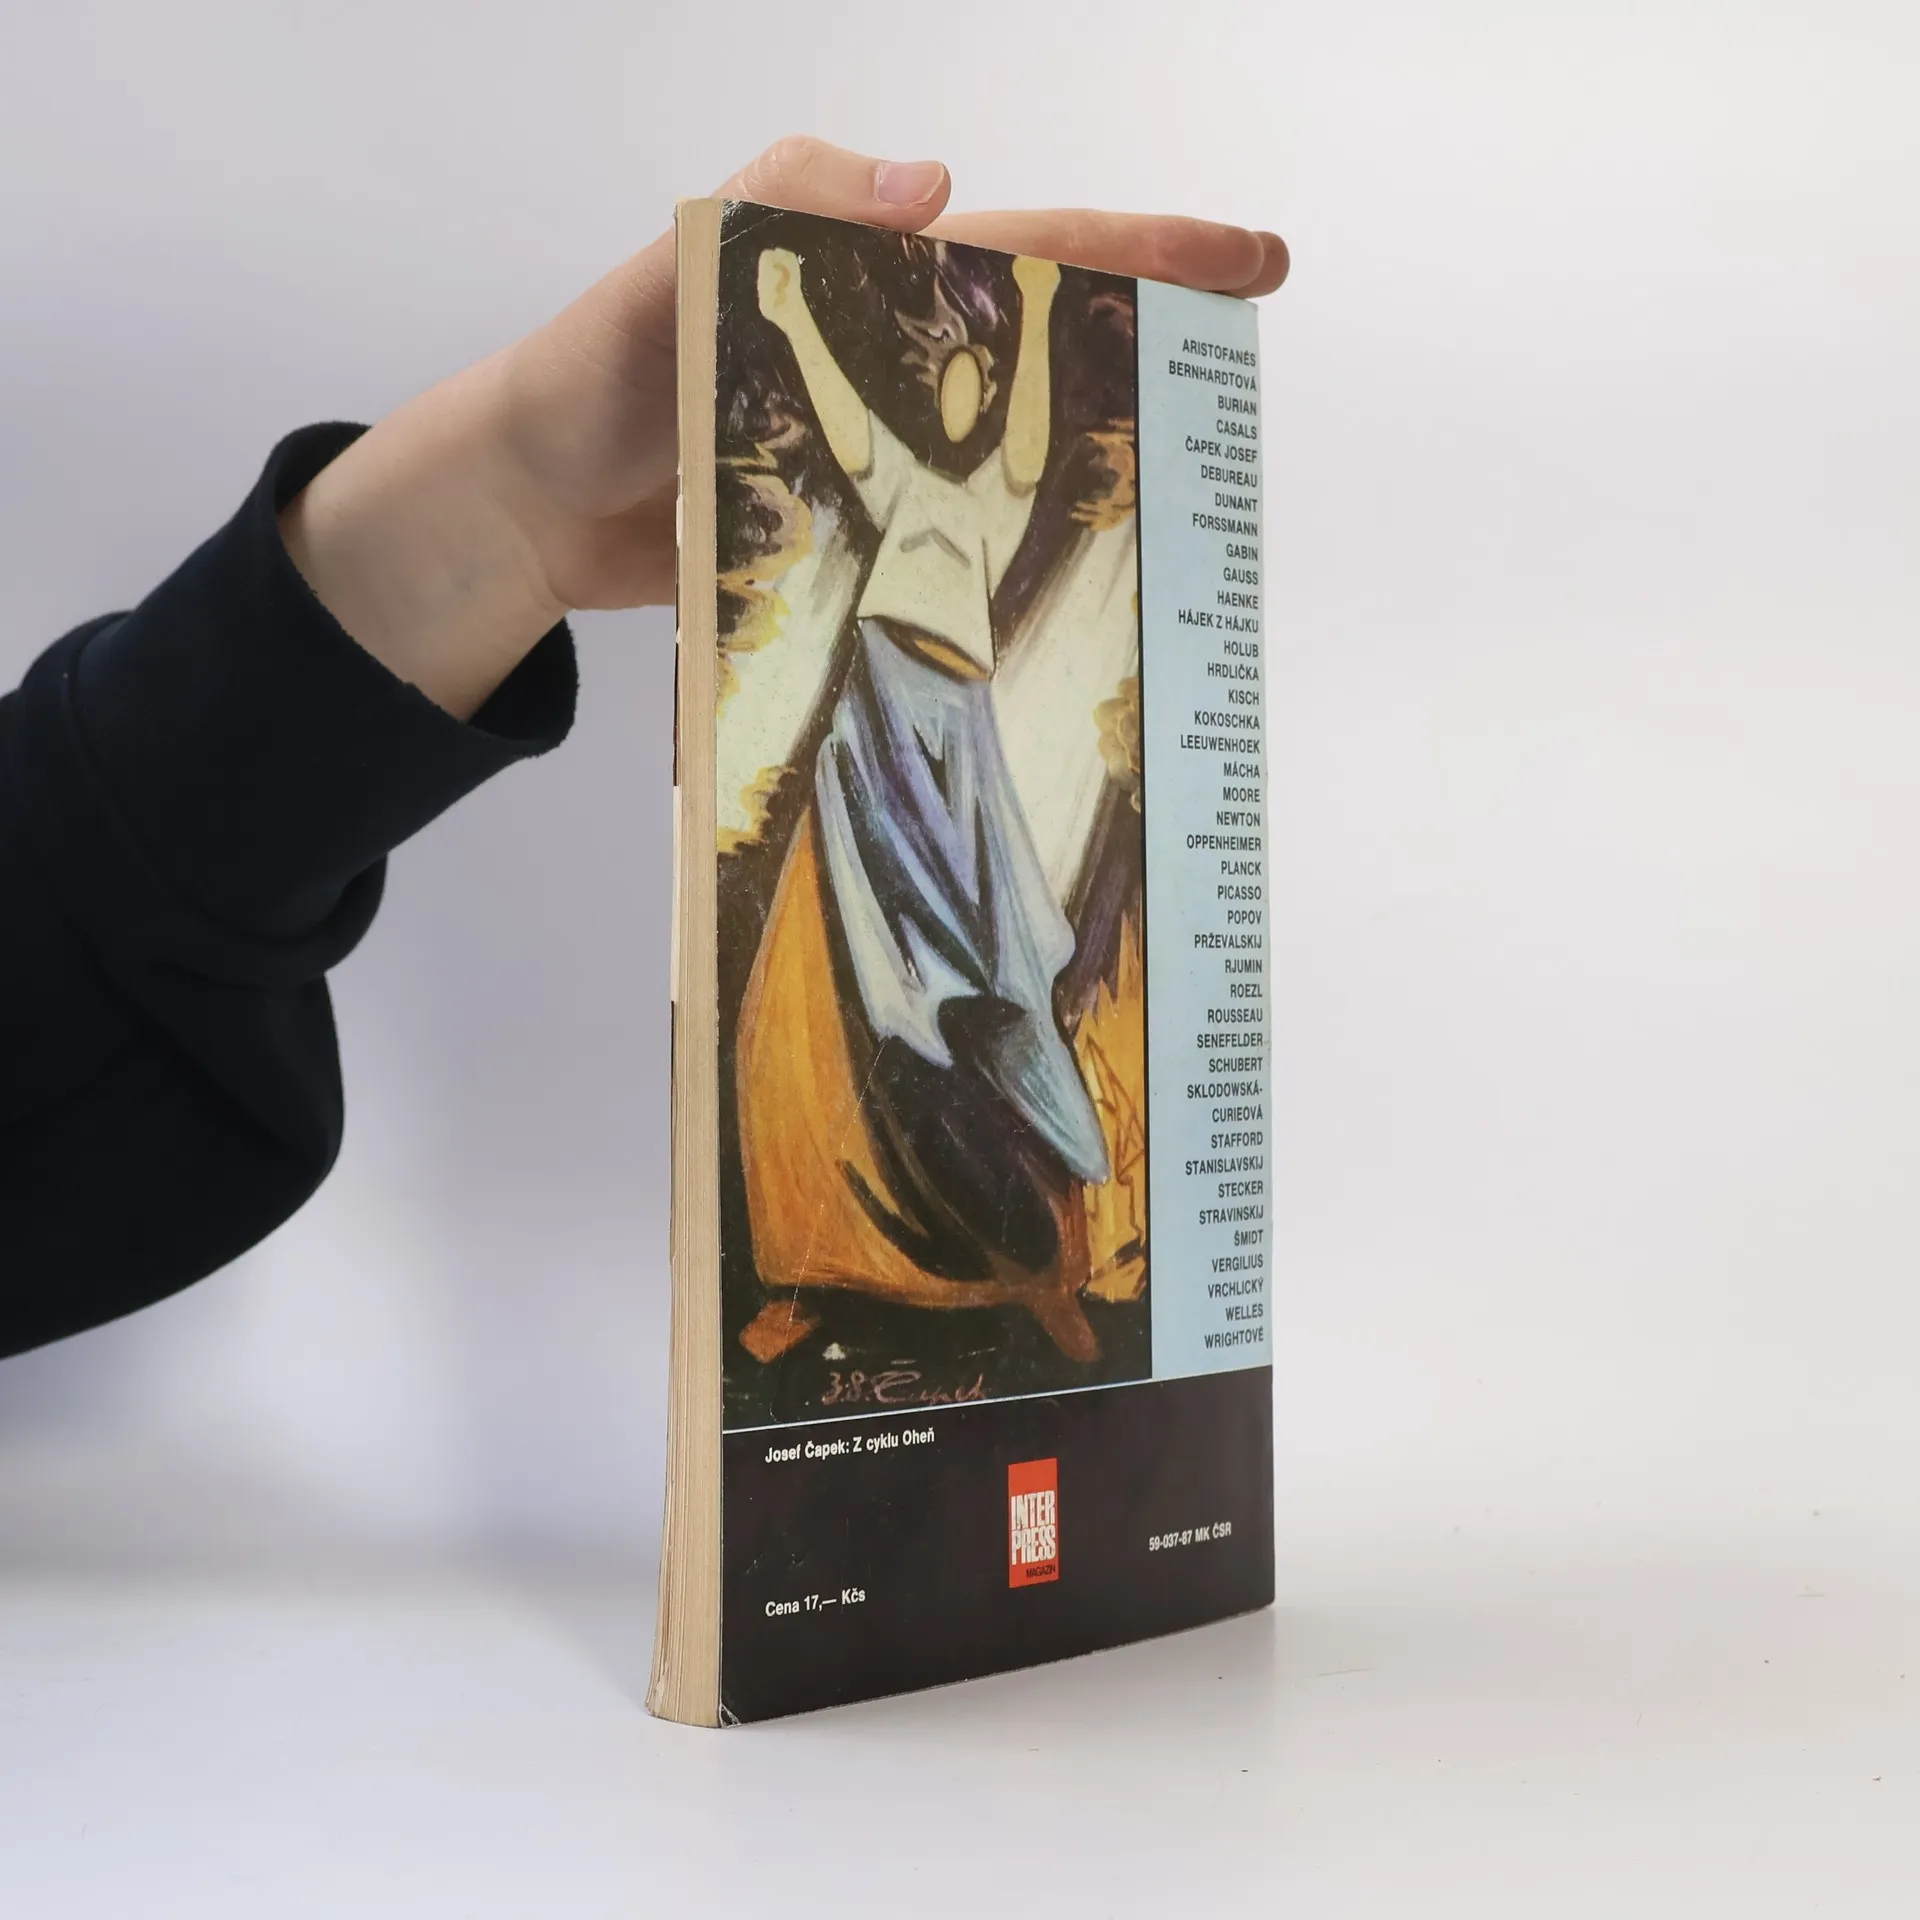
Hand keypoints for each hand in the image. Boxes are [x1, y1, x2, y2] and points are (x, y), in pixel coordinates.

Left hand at [279, 137, 1288, 719]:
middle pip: (1054, 343)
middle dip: (1160, 343)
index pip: (1030, 248)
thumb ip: (770, 215)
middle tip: (1250, 376)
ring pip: (1022, 447)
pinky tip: (1082, 580)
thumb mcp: (659, 279)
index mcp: (866, 285)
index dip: (1144, 247)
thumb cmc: (585, 383)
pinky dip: (1024, 551)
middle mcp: (893, 367)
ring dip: (1110, 456)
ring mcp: (882, 456)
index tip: (1248, 259)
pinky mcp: (860, 533)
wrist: (531, 513)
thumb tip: (930, 188)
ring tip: (1200, 491)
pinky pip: (961, 533)